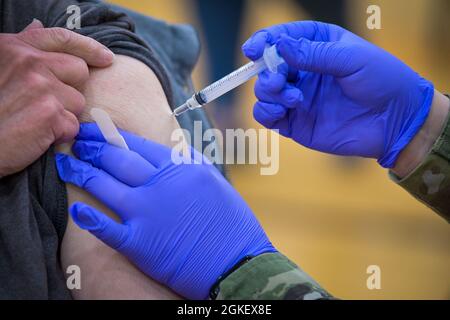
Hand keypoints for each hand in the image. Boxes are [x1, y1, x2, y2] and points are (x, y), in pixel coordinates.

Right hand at [0, 20, 113, 175]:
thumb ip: (22, 49)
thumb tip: (37, 25)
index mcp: (15, 48)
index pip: (62, 38)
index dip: (89, 47)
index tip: (107, 58)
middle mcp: (30, 63)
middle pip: (80, 71)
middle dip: (71, 89)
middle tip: (46, 103)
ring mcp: (42, 87)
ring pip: (78, 101)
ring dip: (64, 115)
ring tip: (36, 121)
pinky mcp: (50, 114)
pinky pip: (73, 125)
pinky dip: (60, 135)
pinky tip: (38, 135)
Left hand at [55, 123, 275, 299]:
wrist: (238, 261)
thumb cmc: (230, 222)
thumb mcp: (211, 180)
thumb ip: (185, 163)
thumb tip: (163, 150)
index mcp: (179, 168)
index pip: (136, 144)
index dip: (110, 135)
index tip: (95, 129)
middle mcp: (160, 185)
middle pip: (116, 159)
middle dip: (91, 147)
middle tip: (75, 140)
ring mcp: (147, 214)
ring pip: (104, 186)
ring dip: (81, 173)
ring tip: (66, 164)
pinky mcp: (141, 243)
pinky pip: (106, 228)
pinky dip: (89, 218)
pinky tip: (76, 209)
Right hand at [242, 21, 433, 167]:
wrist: (397, 122)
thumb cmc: (383, 81)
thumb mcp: (352, 58)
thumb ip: (313, 53)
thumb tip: (279, 46)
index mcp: (318, 46)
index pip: (282, 38)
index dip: (264, 41)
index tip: (254, 49)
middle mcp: (304, 71)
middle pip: (268, 66)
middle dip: (267, 72)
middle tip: (280, 81)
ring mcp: (298, 97)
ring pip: (264, 91)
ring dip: (268, 93)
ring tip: (294, 99)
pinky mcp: (296, 123)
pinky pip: (268, 117)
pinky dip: (265, 113)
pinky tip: (281, 112)